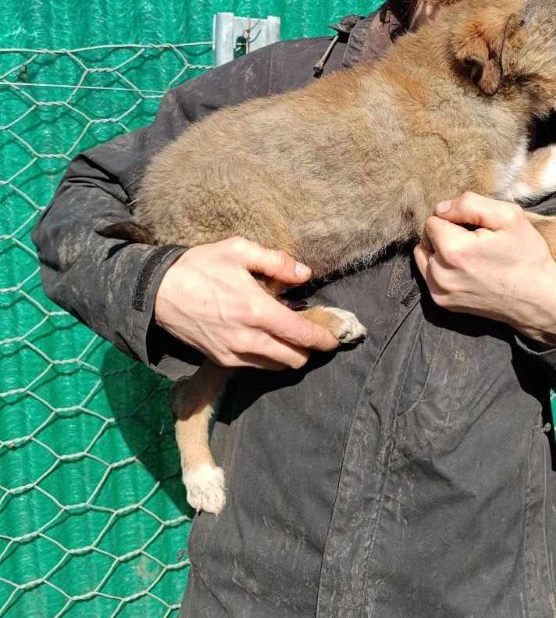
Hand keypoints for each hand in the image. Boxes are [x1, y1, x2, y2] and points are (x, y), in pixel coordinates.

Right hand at [154, 236, 339, 368]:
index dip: (323, 338)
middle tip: (313, 332)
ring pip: (276, 366)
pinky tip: (266, 338)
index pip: (300, 333)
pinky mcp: (220, 361)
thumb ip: (276, 261)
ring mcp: (233, 354)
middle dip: (309, 348)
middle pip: (294, 358)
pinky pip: (255, 366)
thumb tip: (305, 273)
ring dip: (289, 354)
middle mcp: (247, 338)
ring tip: (290, 335)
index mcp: (255, 310)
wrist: (157, 292)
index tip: (335, 338)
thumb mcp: (238, 250)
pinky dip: (268, 357)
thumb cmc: (200, 266)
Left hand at [414, 193, 555, 346]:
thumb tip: (441, 208)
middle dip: (447, 234)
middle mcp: (440, 273)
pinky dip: (443, 269)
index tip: (477, 228)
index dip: (455, 218)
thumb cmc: (526, 255)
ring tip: (471, 257)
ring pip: (425, 256)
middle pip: (427, 238)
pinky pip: (430, 275)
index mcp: (453, 249)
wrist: (539, 300)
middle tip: (476, 242)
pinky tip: (467, 271)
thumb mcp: (508, 216)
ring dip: (442, 252)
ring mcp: (440, 291)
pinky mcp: (443, 303)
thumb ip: (469, 203)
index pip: (433, 219)